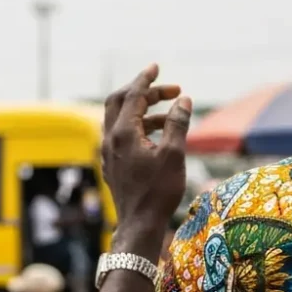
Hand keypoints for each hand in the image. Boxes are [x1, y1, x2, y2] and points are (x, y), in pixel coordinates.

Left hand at [103, 65, 191, 259]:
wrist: (139, 224)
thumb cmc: (158, 191)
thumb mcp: (174, 154)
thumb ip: (177, 123)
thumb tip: (183, 100)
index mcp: (123, 133)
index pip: (133, 96)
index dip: (146, 79)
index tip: (156, 67)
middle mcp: (110, 139)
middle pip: (121, 102)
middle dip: (144, 92)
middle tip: (169, 90)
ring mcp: (108, 153)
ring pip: (120, 120)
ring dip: (144, 112)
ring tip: (171, 115)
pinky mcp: (112, 164)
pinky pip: (121, 135)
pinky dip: (138, 127)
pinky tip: (157, 135)